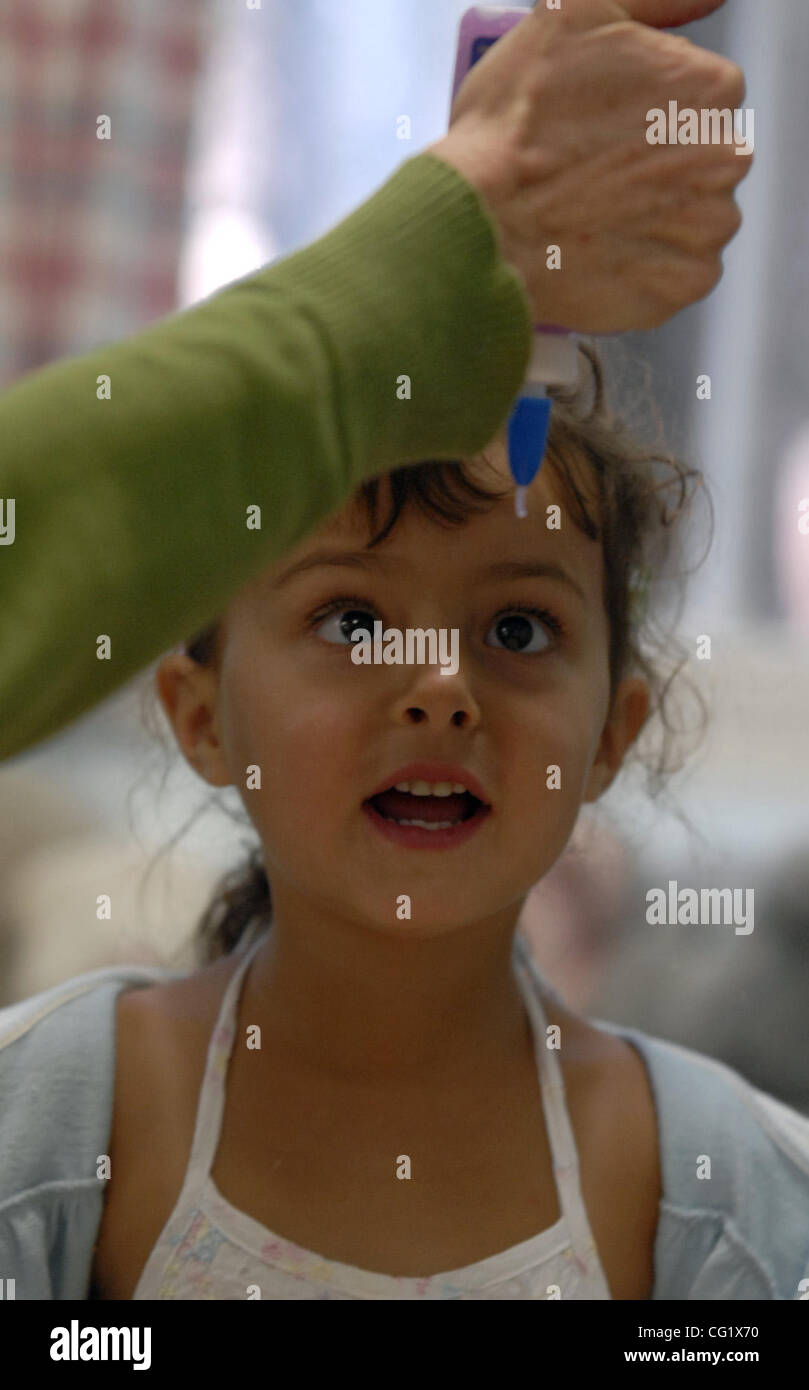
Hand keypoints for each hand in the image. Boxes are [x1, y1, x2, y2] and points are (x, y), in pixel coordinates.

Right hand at [427, 0, 751, 331]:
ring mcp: (707, 228)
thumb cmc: (515, 126)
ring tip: (593, 216)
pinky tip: (602, 251)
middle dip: (656, 165)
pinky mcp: (683, 285)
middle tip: (591, 175)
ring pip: (692, 216)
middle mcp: (723, 157)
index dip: (645, 110)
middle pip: (699, 157)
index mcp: (709, 87)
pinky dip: (645, 268)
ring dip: (652, 217)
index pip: (698, 95)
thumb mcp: (574, 14)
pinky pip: (678, 274)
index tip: (602, 128)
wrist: (481, 224)